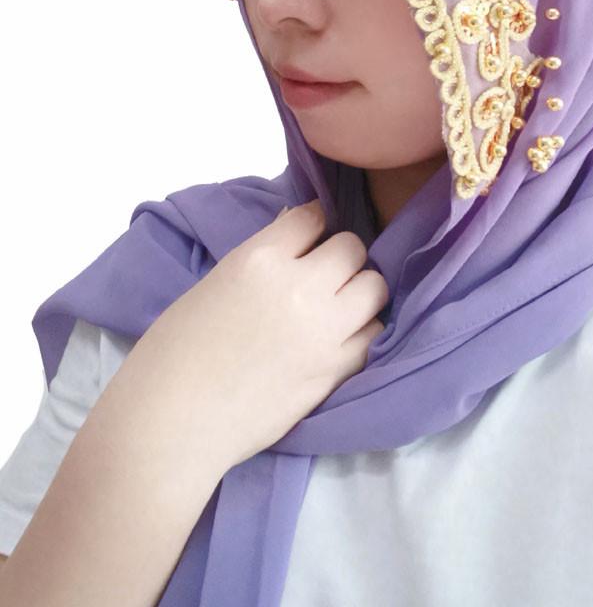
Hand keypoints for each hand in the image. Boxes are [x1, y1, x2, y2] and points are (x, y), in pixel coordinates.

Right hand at [132, 199, 387, 473]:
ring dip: (358, 292)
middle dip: (339, 257)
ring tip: (337, 306)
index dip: (312, 225)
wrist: (173, 420)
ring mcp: (323, 330)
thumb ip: (263, 257)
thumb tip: (297, 235)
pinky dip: (361, 331)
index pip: (313, 217)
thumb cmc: (175, 349)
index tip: (308, 239)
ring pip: (375, 287)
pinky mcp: (335, 370)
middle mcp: (301, 287)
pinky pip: (373, 334)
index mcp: (261, 259)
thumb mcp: (215, 282)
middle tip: (323, 275)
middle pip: (352, 248)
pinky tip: (339, 339)